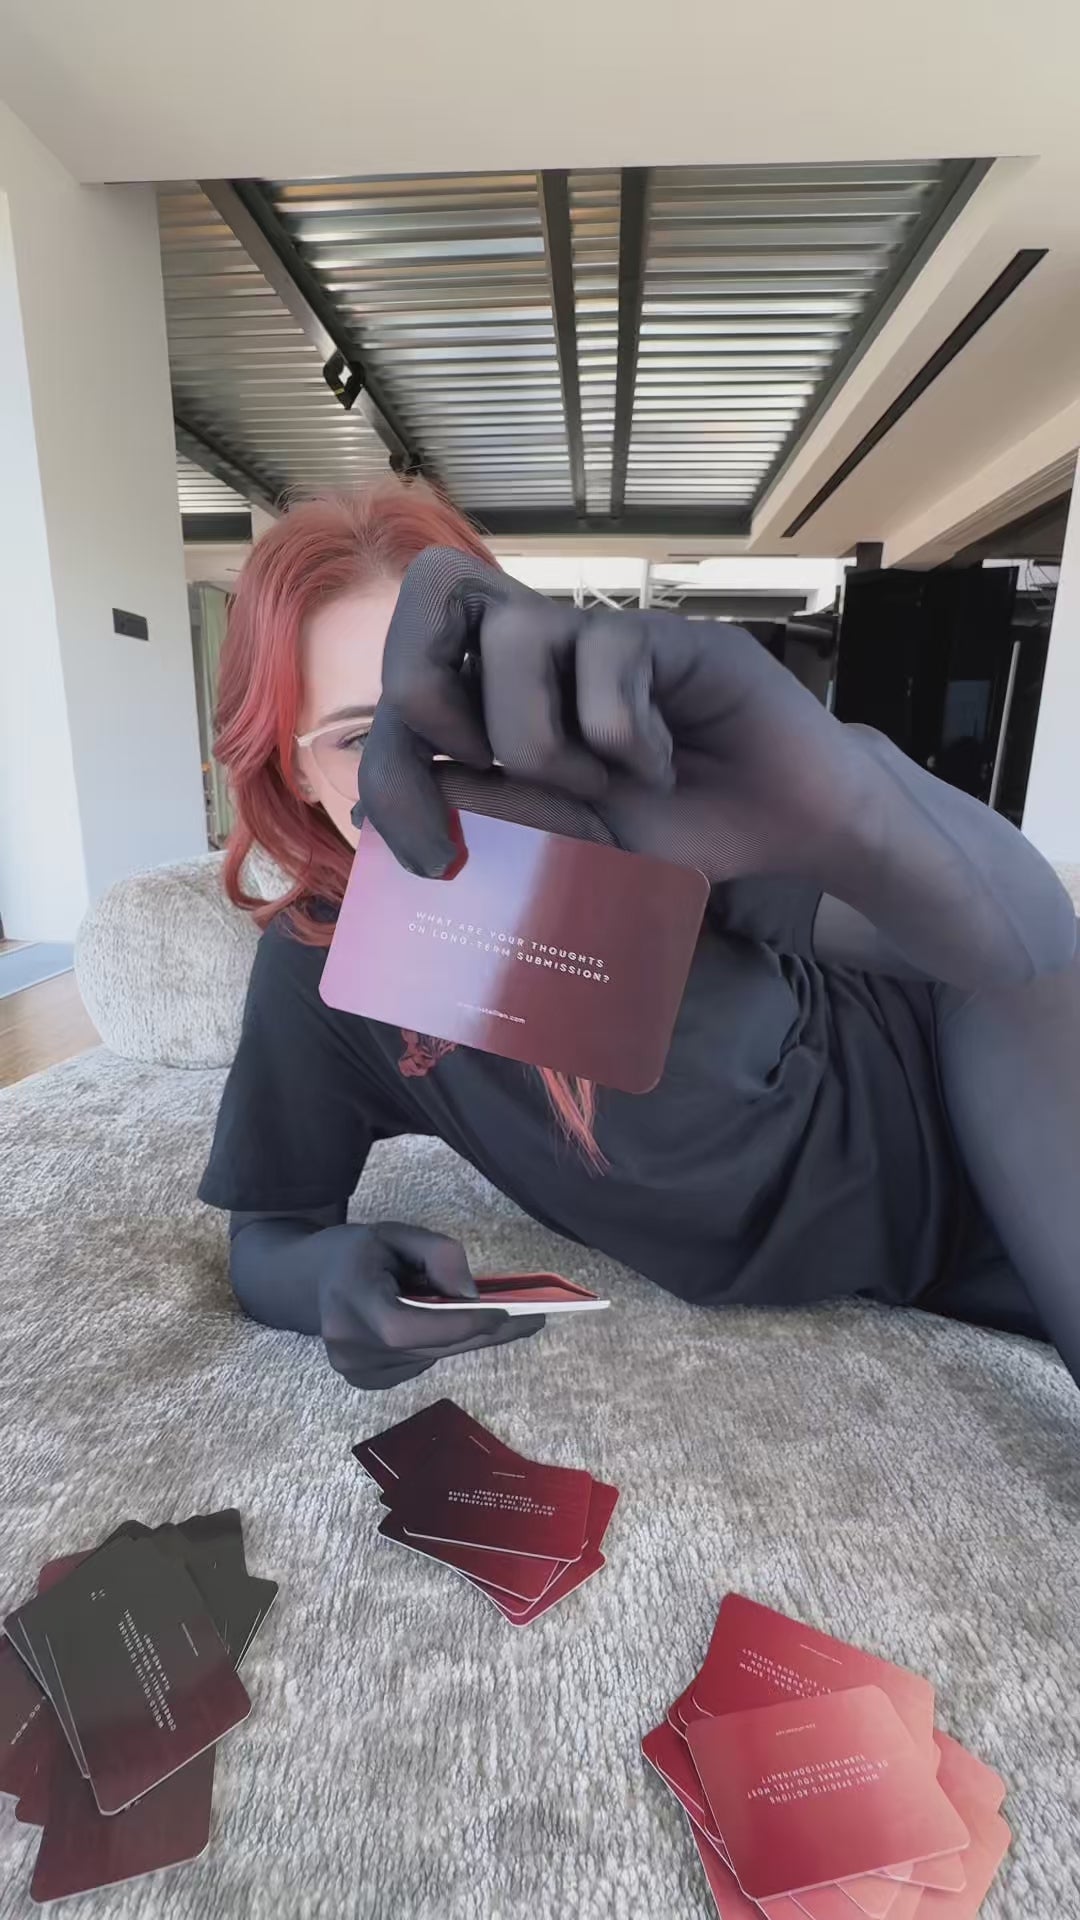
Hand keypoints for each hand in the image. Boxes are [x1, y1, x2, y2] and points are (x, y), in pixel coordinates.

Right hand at [316, 1220, 544, 1390]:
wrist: (310, 1281)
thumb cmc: (357, 1252)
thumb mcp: (396, 1233)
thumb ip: (437, 1254)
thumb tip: (471, 1295)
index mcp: (349, 1297)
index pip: (407, 1327)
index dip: (457, 1325)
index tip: (503, 1314)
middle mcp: (347, 1342)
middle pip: (428, 1347)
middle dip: (481, 1332)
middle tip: (530, 1320)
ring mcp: (354, 1369)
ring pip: (429, 1357)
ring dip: (464, 1338)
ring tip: (500, 1318)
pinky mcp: (365, 1381)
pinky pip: (419, 1364)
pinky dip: (440, 1345)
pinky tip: (449, 1326)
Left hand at [358, 547, 862, 884]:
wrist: (785, 827)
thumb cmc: (675, 833)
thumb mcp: (572, 848)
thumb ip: (500, 819)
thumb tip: (417, 789)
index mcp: (498, 705)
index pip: (404, 698)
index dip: (391, 771)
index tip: (430, 861)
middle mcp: (537, 656)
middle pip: (430, 600)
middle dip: (429, 697)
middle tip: (484, 773)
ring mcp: (598, 637)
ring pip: (514, 636)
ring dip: (542, 738)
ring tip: (600, 783)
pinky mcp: (663, 634)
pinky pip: (608, 660)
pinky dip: (627, 738)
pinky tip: (663, 767)